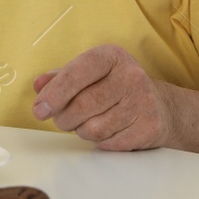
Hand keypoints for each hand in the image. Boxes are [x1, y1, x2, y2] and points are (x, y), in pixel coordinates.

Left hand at [32, 44, 171, 149]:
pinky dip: (100, 141)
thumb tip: (39, 86)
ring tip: (86, 123)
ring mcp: (144, 102)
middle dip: (63, 118)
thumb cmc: (112, 87)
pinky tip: (106, 131)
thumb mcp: (87, 74)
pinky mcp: (150, 127)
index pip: (76, 73)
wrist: (159, 107)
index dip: (54, 93)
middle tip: (60, 120)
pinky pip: (110, 143)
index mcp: (111, 56)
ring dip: (81, 130)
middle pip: (83, 105)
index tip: (39, 109)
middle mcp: (131, 76)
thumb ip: (60, 78)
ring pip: (94, 128)